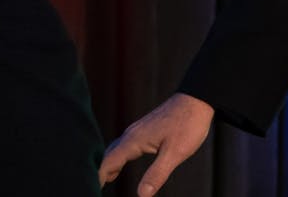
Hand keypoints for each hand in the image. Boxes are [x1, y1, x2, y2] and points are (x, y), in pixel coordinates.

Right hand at [99, 93, 213, 194]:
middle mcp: (131, 134)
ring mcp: (138, 130)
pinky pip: (123, 146)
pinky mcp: (145, 129)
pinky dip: (116, 158)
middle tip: (92, 188)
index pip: (107, 162)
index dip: (97, 177)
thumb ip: (157, 174)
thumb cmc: (188, 124)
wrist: (198, 99)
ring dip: (107, 165)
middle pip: (107, 156)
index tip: (90, 189)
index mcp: (134, 140)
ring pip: (115, 150)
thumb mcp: (175, 153)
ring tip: (102, 182)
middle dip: (98, 172)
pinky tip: (119, 167)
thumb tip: (142, 195)